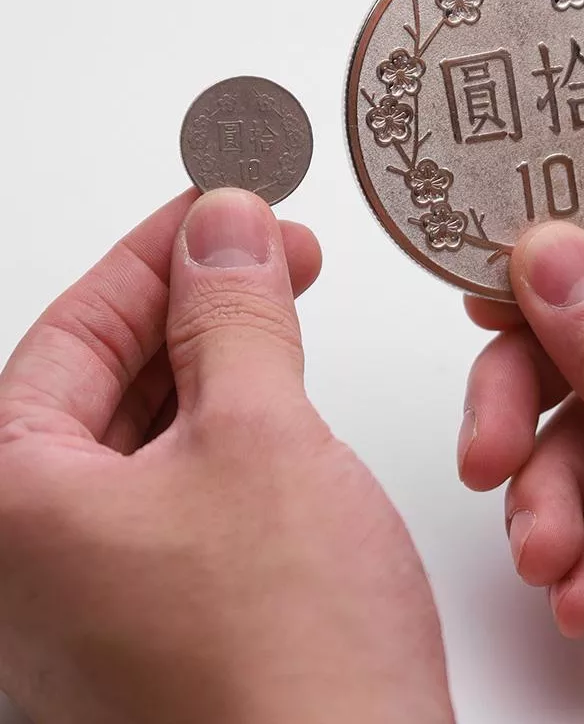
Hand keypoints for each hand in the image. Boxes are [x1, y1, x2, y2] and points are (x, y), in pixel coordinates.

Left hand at [0, 189, 452, 723]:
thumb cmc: (285, 657)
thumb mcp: (261, 436)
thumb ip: (234, 314)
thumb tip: (224, 222)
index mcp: (14, 504)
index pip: (74, 329)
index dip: (157, 248)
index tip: (221, 197)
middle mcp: (37, 557)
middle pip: (106, 377)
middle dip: (195, 298)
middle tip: (270, 244)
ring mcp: (100, 596)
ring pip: (150, 430)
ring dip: (220, 357)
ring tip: (284, 303)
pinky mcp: (167, 618)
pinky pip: (185, 486)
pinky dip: (234, 425)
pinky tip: (282, 398)